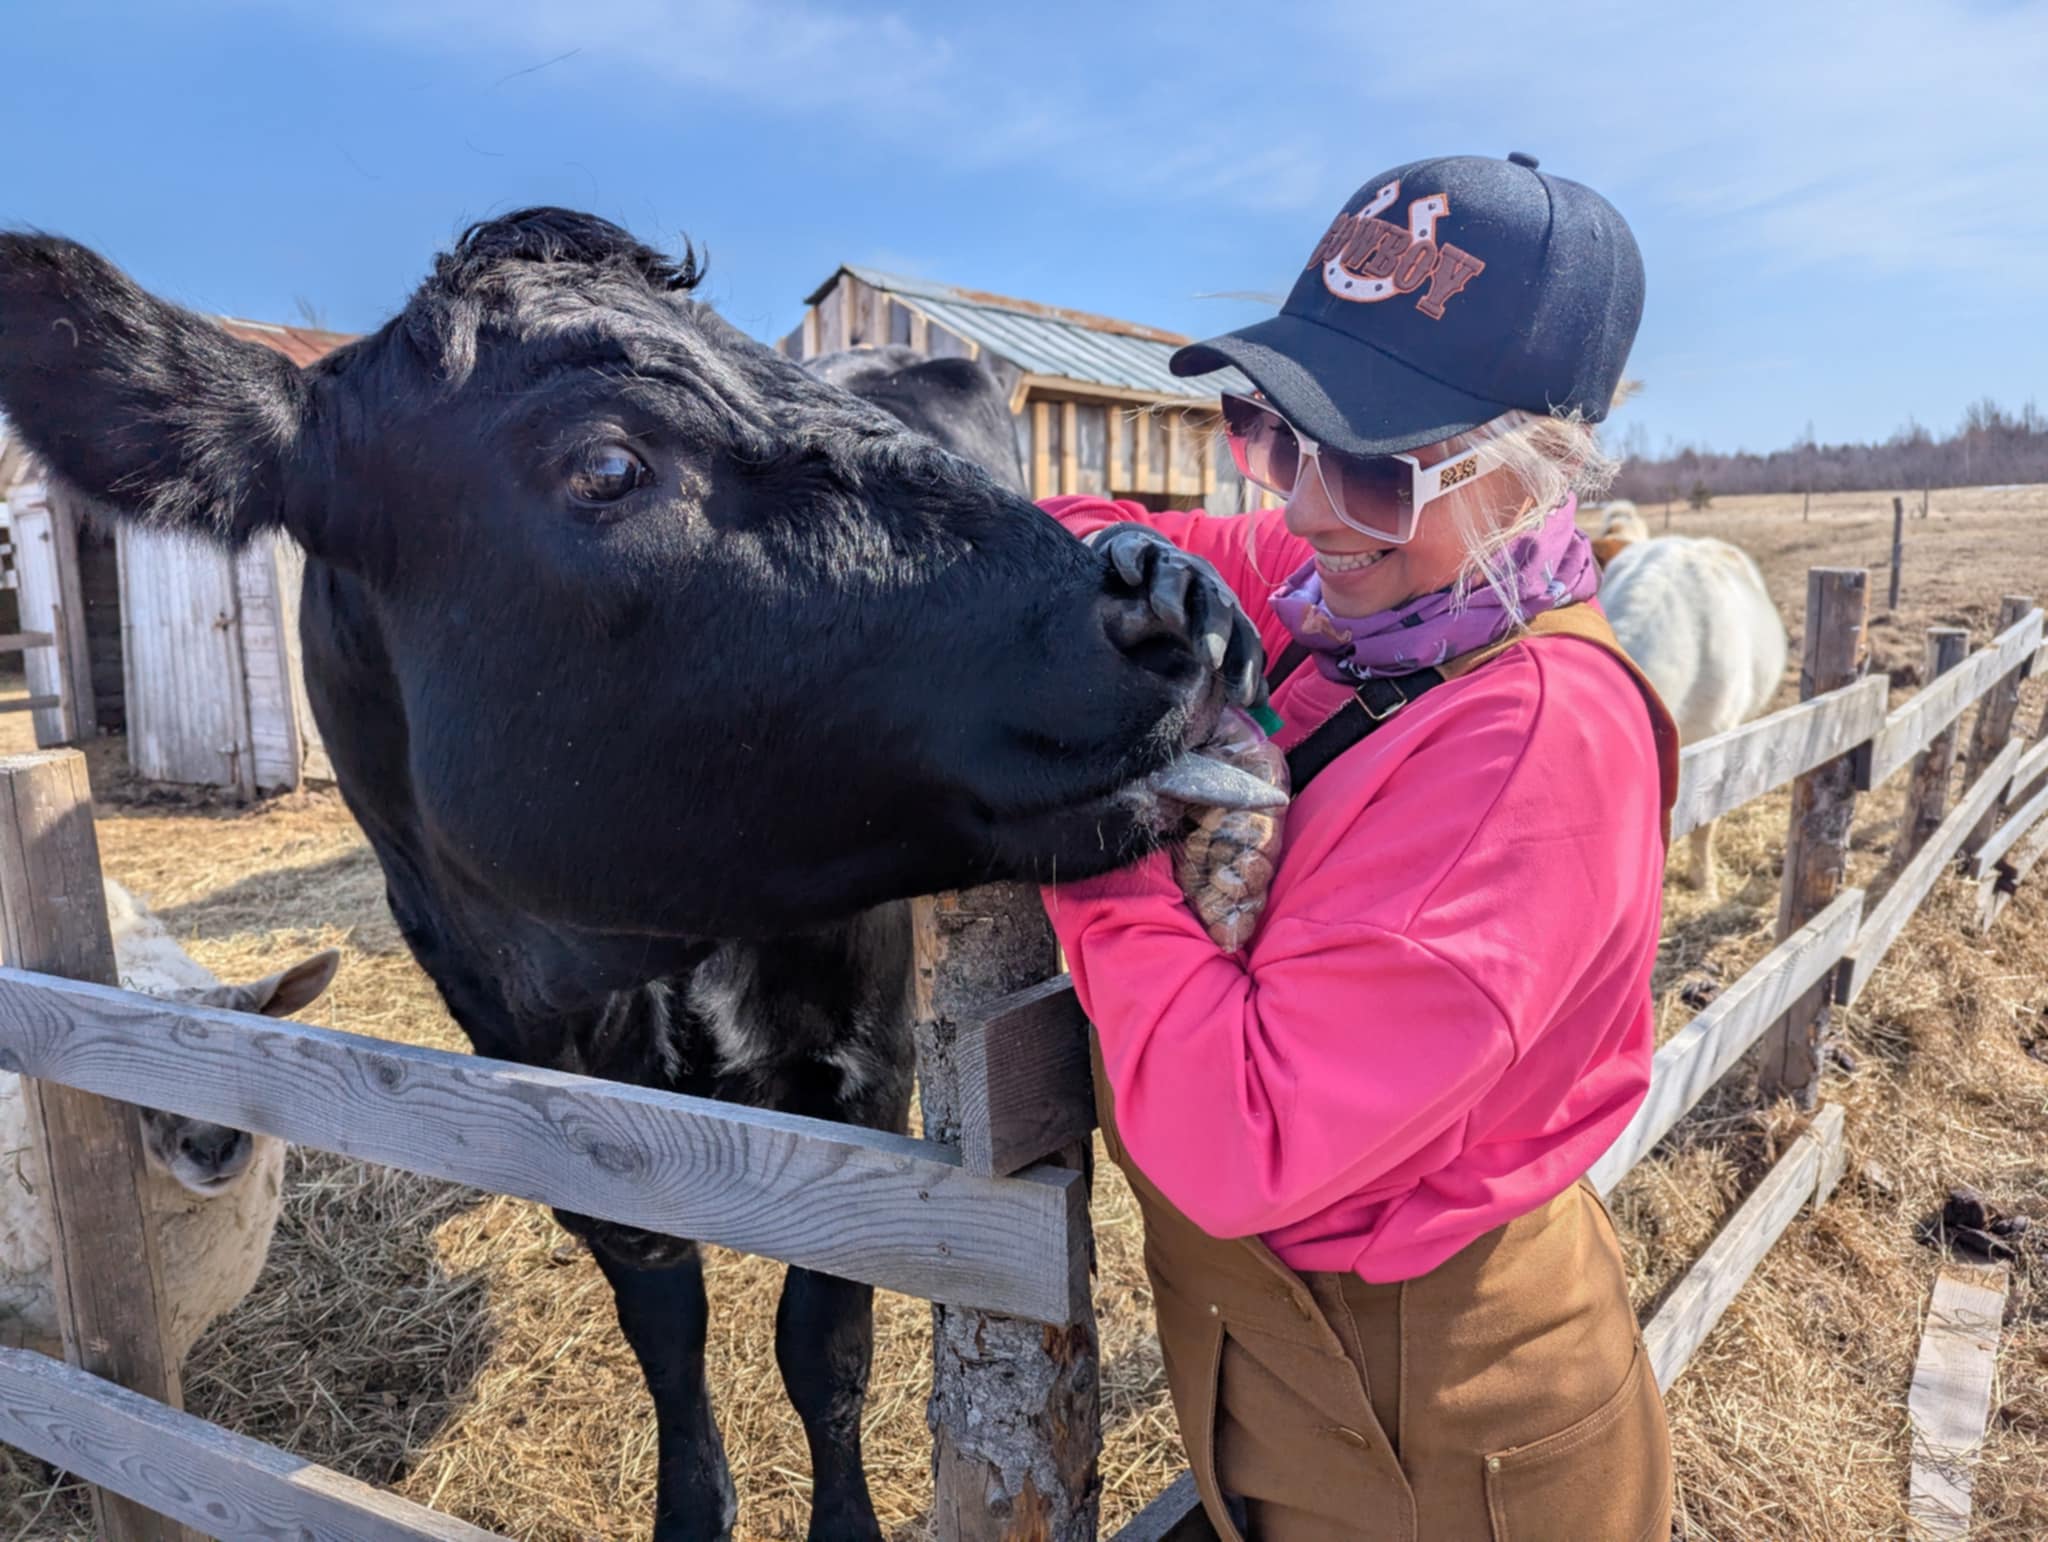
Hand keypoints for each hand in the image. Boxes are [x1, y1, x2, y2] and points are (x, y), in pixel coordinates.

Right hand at [1087, 523, 1267, 710]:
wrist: (1144, 562)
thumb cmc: (1178, 611)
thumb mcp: (1204, 638)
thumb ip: (1230, 667)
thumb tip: (1261, 703)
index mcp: (1224, 606)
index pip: (1243, 635)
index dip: (1246, 665)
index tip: (1243, 698)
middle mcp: (1202, 582)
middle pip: (1215, 602)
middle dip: (1215, 630)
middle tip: (1211, 660)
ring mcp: (1169, 563)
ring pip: (1175, 573)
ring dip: (1174, 594)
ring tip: (1169, 617)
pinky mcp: (1136, 550)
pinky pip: (1135, 551)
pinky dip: (1133, 562)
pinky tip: (1130, 578)